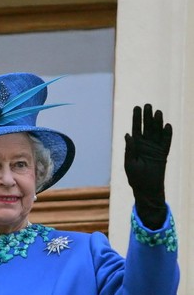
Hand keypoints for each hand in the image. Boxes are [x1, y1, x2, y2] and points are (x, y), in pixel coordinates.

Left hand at [124, 104, 171, 228]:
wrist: (146, 189)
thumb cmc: (135, 177)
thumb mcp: (129, 163)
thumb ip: (129, 149)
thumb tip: (128, 134)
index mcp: (135, 145)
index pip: (136, 128)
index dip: (136, 118)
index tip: (137, 107)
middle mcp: (145, 144)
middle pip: (147, 127)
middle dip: (147, 116)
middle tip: (147, 105)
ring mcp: (155, 148)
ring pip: (157, 132)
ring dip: (157, 122)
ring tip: (157, 111)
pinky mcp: (163, 154)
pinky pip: (166, 142)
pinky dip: (167, 134)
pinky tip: (167, 125)